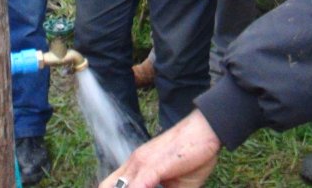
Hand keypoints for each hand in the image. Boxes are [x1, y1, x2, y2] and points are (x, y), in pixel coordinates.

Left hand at [100, 110, 220, 187]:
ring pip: (120, 187)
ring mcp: (142, 163)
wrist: (205, 130)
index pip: (109, 185)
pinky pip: (138, 185)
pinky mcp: (154, 165)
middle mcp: (134, 162)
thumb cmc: (192, 155)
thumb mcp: (175, 182)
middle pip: (106, 186)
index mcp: (136, 166)